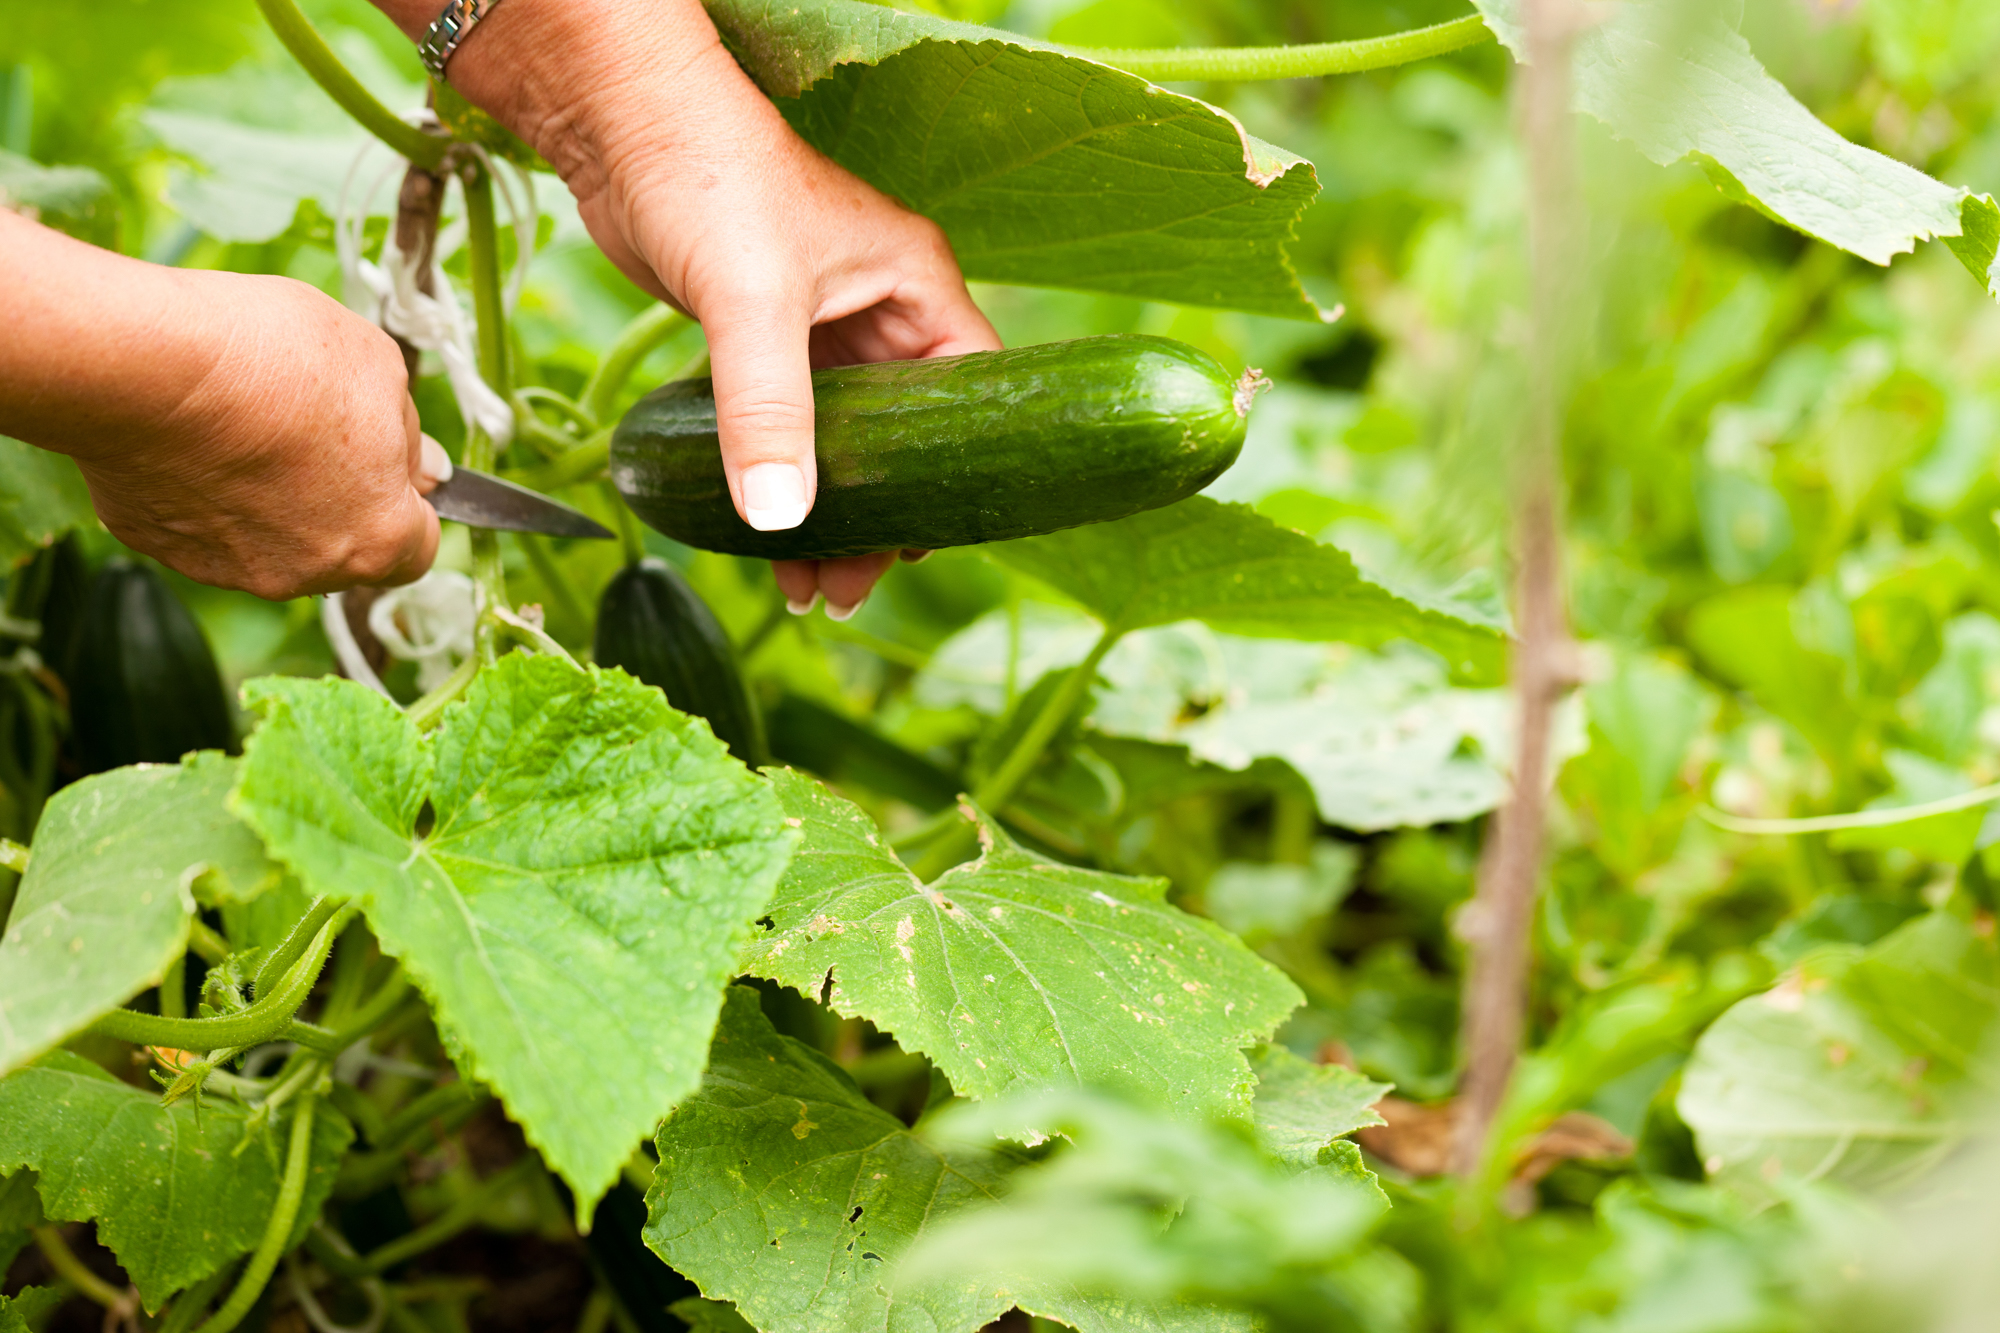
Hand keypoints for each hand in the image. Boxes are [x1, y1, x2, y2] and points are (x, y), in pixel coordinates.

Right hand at [0, 213, 441, 599]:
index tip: (390, 462)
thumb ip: (407, 436)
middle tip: (311, 429)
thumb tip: (424, 469)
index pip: (417, 547)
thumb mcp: (380, 368)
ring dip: (269, 498)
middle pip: (341, 547)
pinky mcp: (159, 547)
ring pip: (269, 540)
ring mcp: (228, 568)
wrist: (147, 363)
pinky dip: (203, 491)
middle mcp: (307, 574)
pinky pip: (198, 524)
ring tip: (245, 425)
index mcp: (378, 540)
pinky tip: (191, 436)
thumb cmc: (278, 362)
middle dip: (338, 498)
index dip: (406, 501)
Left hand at [412, 0, 999, 616]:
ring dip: (825, 512)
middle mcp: (879, 311)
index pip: (970, 396)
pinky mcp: (762, 336)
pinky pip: (785, 425)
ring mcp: (821, 325)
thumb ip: (769, 411)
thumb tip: (782, 520)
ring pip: (842, 442)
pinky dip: (777, 477)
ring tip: (804, 587)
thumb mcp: (751, 301)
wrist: (618, 123)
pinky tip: (761, 534)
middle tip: (846, 590)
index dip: (955, 477)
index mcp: (914, 288)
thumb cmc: (708, 176)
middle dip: (876, 517)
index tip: (918, 546)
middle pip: (903, 438)